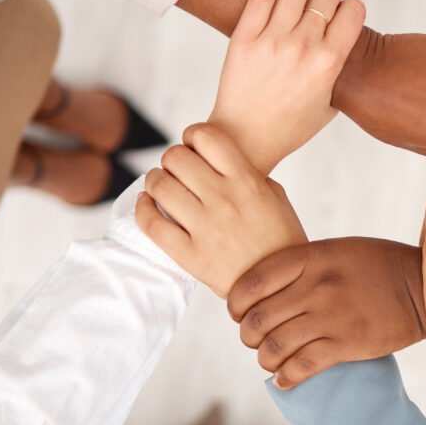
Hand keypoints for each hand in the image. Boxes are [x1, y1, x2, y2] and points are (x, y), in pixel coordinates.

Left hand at [136, 123, 305, 296]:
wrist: (283, 289)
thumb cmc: (282, 242)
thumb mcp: (277, 199)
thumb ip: (250, 175)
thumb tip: (221, 161)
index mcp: (248, 182)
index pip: (206, 136)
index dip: (192, 135)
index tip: (192, 146)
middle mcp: (225, 199)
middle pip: (176, 156)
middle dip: (172, 158)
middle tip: (176, 170)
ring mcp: (206, 228)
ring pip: (160, 184)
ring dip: (155, 180)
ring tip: (160, 186)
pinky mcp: (191, 255)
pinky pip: (151, 223)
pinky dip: (142, 208)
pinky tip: (147, 205)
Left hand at [209, 0, 364, 173]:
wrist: (245, 139)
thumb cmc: (290, 126)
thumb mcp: (331, 103)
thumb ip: (342, 69)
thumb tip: (347, 37)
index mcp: (329, 64)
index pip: (353, 10)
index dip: (350, 9)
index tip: (341, 17)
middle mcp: (303, 48)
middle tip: (317, 8)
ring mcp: (272, 40)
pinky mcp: (244, 37)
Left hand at [228, 238, 425, 387]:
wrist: (422, 288)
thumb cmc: (378, 266)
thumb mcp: (337, 249)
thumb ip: (301, 264)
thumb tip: (261, 289)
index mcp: (311, 258)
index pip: (252, 283)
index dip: (235, 304)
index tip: (238, 313)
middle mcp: (317, 286)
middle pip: (257, 320)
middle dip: (247, 336)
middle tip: (255, 340)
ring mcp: (332, 316)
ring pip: (273, 348)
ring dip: (265, 359)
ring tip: (271, 360)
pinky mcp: (347, 344)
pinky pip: (301, 367)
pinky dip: (286, 378)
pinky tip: (285, 378)